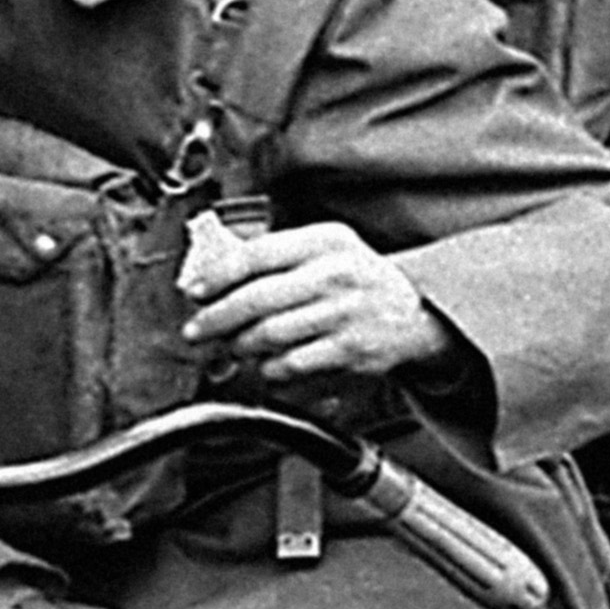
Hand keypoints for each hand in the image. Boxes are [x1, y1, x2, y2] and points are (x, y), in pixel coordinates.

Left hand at [180, 219, 453, 393]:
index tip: (194, 291)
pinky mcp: (351, 351)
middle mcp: (336, 274)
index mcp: (324, 241)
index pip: (256, 255)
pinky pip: (292, 363)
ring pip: (269, 334)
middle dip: (216, 318)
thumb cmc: (356, 279)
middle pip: (257, 298)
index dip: (216, 275)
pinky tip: (265, 363)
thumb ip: (276, 256)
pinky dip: (269, 367)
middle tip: (197, 330)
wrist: (415, 313)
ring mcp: (345, 314)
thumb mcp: (325, 250)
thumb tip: (212, 274)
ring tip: (233, 345)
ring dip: (240, 345)